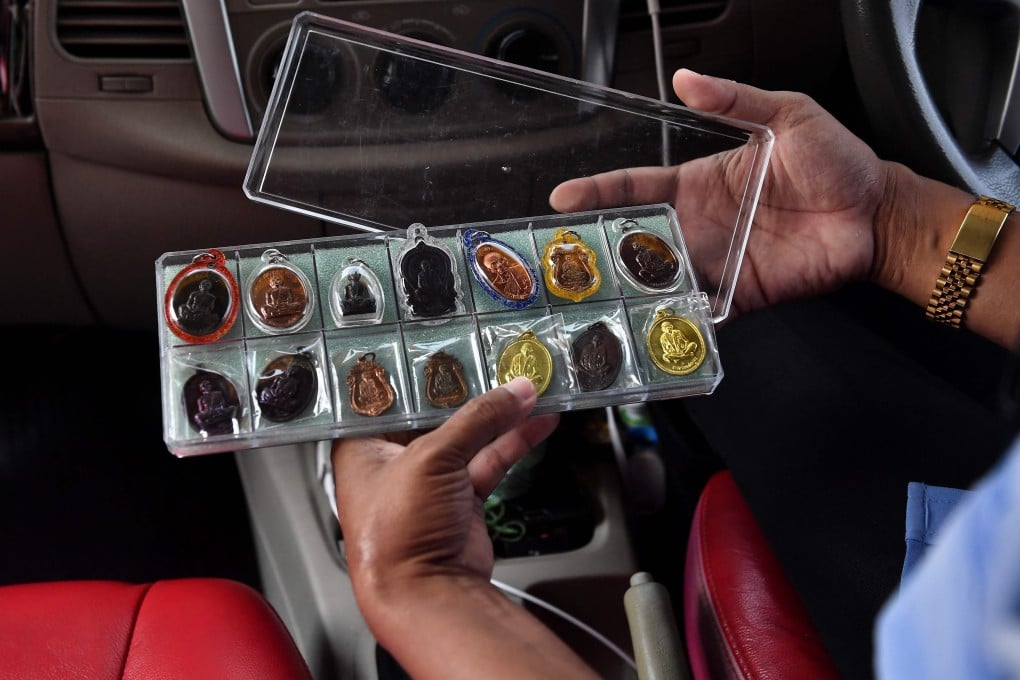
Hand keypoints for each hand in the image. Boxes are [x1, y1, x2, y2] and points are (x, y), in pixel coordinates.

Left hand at [332, 376, 559, 592]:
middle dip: (467, 389)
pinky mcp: (461, 499)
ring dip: (499, 414)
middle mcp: (392, 461)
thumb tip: (513, 392)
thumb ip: (478, 419)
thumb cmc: (398, 537)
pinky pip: (490, 459)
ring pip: (468, 435)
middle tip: (493, 357)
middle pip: (434, 412)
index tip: (445, 344)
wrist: (428, 596)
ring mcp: (429, 482)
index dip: (417, 370)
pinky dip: (514, 441)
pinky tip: (537, 421)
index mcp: (361, 447)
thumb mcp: (432, 459)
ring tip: (527, 386)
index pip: (388, 395)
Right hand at [550, 69, 892, 316]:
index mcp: (700, 184)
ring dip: (633, 290)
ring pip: (661, 280)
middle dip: (601, 251)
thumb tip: (686, 80)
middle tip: (568, 262)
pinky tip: (655, 327)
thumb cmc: (836, 161)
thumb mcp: (786, 114)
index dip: (598, 191)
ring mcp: (717, 263)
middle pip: (638, 241)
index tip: (563, 198)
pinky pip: (702, 312)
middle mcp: (700, 226)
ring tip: (599, 299)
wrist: (875, 212)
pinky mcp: (741, 295)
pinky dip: (679, 322)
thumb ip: (735, 99)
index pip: (637, 188)